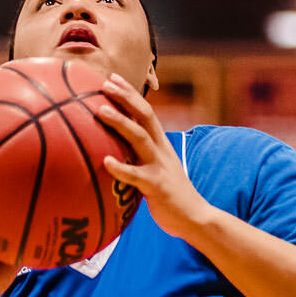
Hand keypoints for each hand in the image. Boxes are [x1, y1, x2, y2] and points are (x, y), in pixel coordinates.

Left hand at [95, 73, 213, 240]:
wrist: (195, 218)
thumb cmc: (169, 195)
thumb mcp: (156, 169)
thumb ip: (138, 157)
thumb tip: (112, 150)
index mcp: (160, 144)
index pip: (145, 112)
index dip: (130, 94)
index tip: (112, 78)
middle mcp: (161, 150)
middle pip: (145, 116)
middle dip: (126, 97)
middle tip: (105, 83)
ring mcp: (159, 167)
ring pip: (140, 139)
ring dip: (120, 123)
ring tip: (100, 111)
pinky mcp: (157, 186)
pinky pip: (136, 176)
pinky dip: (121, 168)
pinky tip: (105, 162)